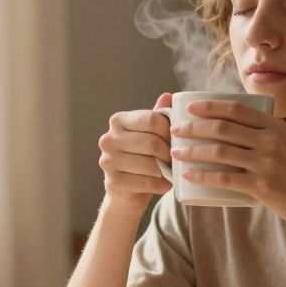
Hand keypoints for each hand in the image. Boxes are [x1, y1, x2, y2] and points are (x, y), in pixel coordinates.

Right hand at [98, 92, 172, 212]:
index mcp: (118, 121)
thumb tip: (168, 95)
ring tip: (172, 171)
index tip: (178, 139)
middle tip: (177, 158)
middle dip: (169, 152)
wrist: (127, 190)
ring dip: (167, 170)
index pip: (152, 119)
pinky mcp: (113, 182)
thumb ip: (158, 116)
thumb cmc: (142, 157)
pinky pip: (146, 182)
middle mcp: (108, 139)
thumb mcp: (149, 133)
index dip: (170, 131)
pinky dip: (161, 185)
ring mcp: (108, 161)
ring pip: (149, 164)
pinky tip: (165, 184)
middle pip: (151, 142)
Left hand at [169, 100, 285, 230]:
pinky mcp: (262, 187)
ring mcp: (266, 164)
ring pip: (219, 151)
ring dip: (192, 150)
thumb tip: (236, 131)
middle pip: (221, 128)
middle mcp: (270, 141)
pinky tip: (188, 175)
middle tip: (175, 130)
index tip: (189, 107)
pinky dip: (202, 176)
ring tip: (175, 152)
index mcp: (275, 126)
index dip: (209, 105)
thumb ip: (267, 136)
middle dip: (193, 127)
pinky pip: (224, 178)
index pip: (235, 108)